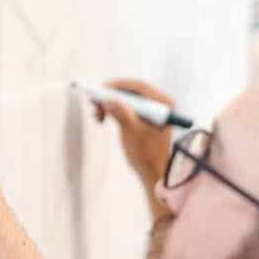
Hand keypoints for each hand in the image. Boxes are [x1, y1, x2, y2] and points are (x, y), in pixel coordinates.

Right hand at [92, 78, 174, 203]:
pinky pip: (125, 107)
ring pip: (126, 99)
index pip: (139, 86)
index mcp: (163, 104)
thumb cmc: (147, 154)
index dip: (119, 85)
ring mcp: (151, 110)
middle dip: (111, 96)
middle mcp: (159, 103)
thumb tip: (108, 100)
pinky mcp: (143, 117)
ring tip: (97, 115)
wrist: (153, 172)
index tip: (101, 89)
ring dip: (110, 104)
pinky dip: (113, 111)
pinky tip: (102, 118)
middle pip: (131, 92)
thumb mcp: (132, 132)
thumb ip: (122, 114)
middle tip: (95, 102)